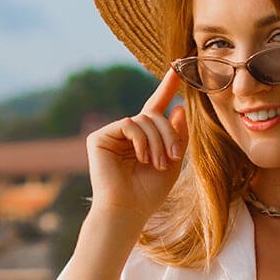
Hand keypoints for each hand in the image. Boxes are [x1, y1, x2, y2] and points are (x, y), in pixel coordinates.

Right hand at [85, 67, 187, 222]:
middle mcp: (127, 134)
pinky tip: (141, 157)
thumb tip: (179, 108)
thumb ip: (177, 136)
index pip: (156, 108)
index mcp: (143, 139)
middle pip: (154, 115)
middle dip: (169, 133)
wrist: (128, 210)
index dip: (167, 89)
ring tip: (156, 163)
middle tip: (173, 156)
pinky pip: (129, 124)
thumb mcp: (172, 162)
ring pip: (144, 119)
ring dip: (157, 141)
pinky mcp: (99, 137)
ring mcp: (112, 134)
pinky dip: (141, 140)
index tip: (177, 69)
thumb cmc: (149, 193)